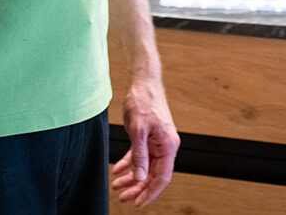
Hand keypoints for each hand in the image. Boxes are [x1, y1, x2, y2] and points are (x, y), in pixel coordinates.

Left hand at [109, 74, 178, 207]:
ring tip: (117, 186)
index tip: (138, 203)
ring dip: (132, 178)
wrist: (143, 81)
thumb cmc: (144, 100)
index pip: (162, 177)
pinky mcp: (149, 137)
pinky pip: (140, 156)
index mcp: (168, 145)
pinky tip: (117, 169)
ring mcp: (157, 142)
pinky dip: (129, 164)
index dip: (151, 192)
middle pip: (153, 175)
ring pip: (146, 167)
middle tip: (123, 198)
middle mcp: (165, 146)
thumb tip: (139, 177)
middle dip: (138, 188)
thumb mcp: (138, 129)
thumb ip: (139, 155)